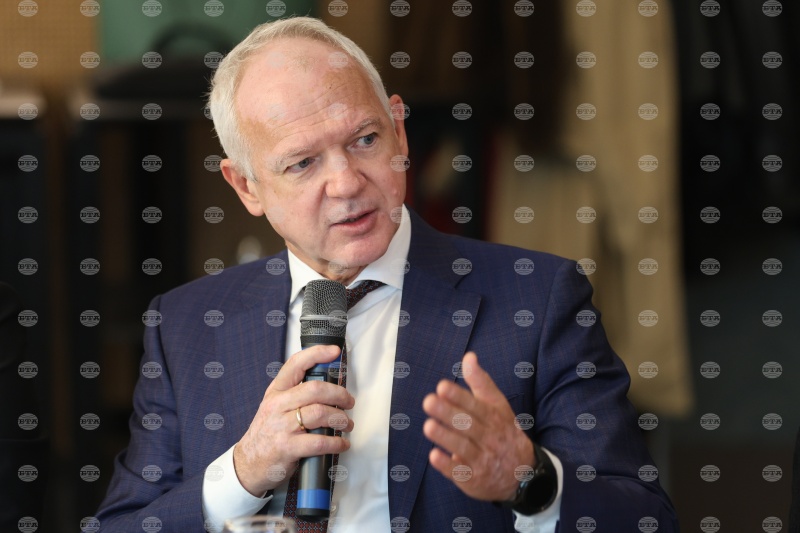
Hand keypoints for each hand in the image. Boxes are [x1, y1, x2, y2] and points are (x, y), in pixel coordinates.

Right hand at [233, 345, 354, 496]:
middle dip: (339, 394)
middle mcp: (278, 405)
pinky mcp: (288, 448)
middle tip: (349, 402)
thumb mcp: (274, 407)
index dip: (317, 354)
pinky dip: (336, 443)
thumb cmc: (267, 434)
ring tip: (346, 425)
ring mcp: (282, 426)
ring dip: (341, 419)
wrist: (247, 464)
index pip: (296, 364)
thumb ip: (295, 394)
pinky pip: (319, 442)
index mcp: (276, 392)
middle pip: (315, 389)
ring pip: (320, 413)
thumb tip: (327, 386)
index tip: (334, 351)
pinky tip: (341, 444)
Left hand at [422, 352, 533, 501]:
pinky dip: (447, 465)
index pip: (476, 406)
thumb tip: (468, 356)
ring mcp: (482, 460)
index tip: (442, 387)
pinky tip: (434, 456)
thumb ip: (480, 382)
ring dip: (445, 437)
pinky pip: (460, 472)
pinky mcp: (473, 479)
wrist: (523, 474)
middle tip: (428, 402)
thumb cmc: (502, 432)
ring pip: (463, 447)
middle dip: (448, 413)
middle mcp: (490, 438)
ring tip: (428, 426)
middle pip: (468, 425)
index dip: (459, 397)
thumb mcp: (497, 406)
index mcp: (495, 417)